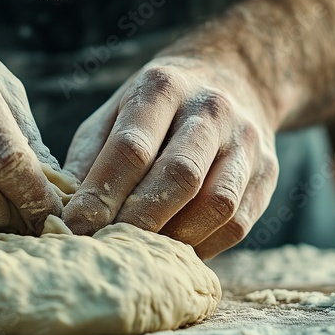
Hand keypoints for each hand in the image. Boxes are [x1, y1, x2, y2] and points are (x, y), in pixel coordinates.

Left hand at [62, 52, 279, 257]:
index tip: (74, 227)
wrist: (233, 78)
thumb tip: (66, 215)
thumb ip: (89, 158)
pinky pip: (238, 223)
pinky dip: (204, 246)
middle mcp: (210, 109)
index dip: (101, 194)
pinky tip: (174, 252)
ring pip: (215, 204)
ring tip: (140, 255)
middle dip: (137, 221)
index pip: (131, 148)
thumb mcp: (114, 113)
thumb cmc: (155, 107)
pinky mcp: (268, 172)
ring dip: (174, 238)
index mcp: (163, 87)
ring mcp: (246, 141)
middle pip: (179, 176)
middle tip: (106, 248)